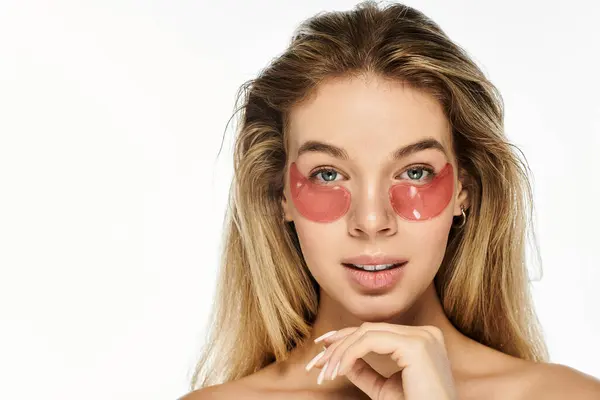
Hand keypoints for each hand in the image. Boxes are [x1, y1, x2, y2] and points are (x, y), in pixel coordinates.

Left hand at [305, 322, 457, 399]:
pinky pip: (371, 341)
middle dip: (338, 344)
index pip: (377, 331)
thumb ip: (364, 370)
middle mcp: (425, 333)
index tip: (322, 350)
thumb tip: (338, 356)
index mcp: (422, 340)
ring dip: (340, 352)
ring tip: (325, 372)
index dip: (346, 338)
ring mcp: (422, 337)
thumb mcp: (383, 388)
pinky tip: (338, 370)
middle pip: (369, 329)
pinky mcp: (416, 345)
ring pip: (366, 333)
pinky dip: (349, 354)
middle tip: (316, 363)